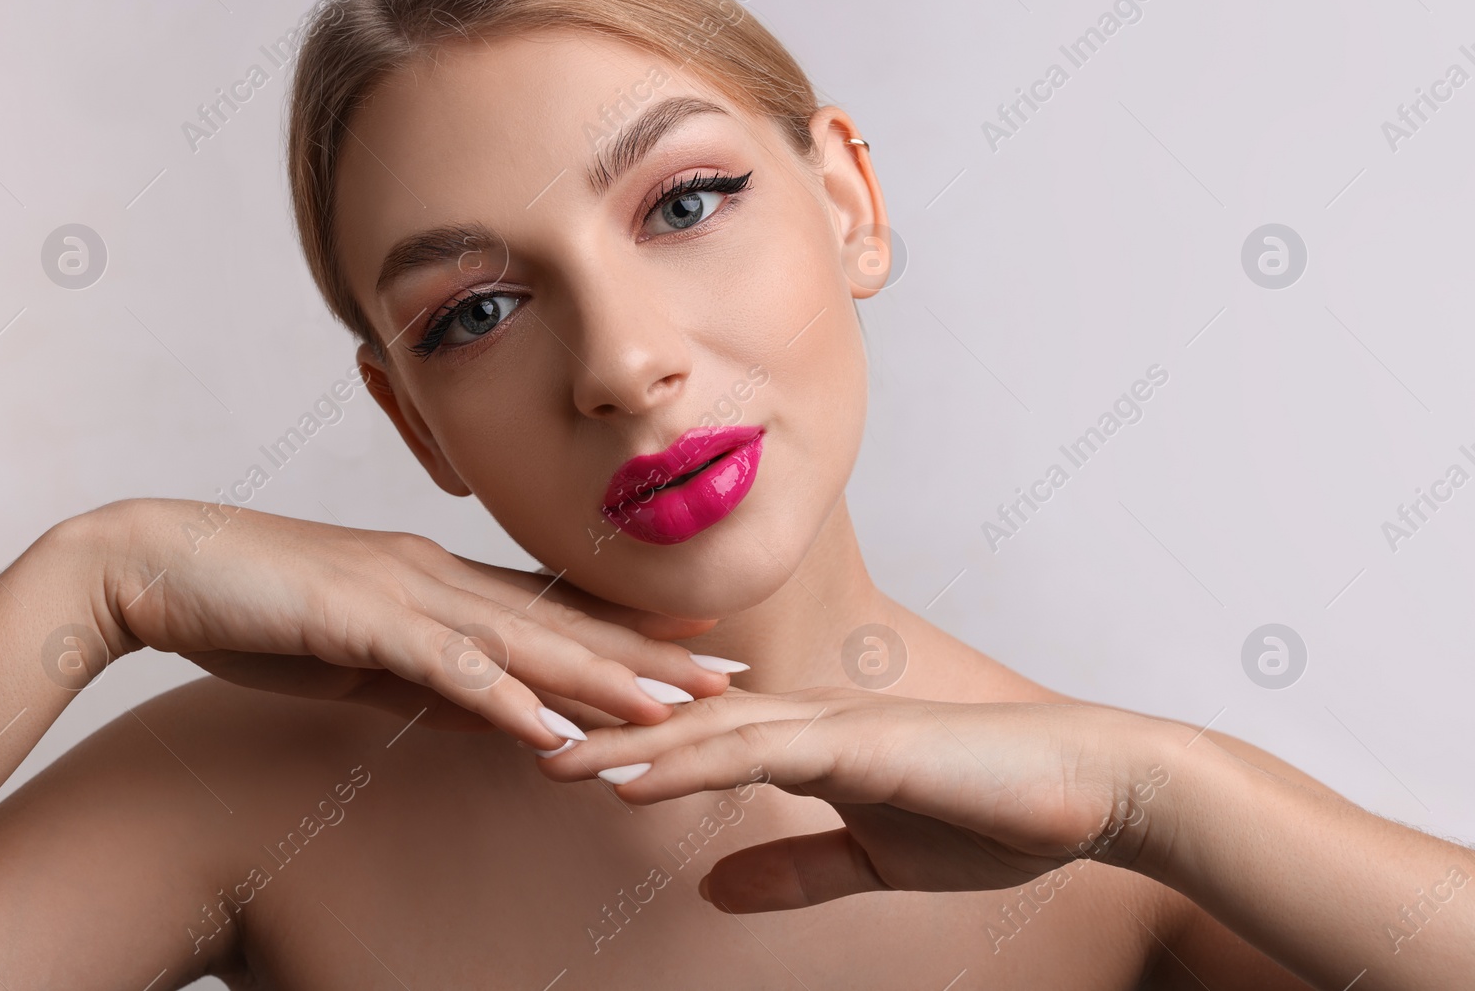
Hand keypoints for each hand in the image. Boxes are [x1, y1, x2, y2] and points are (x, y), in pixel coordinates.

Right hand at [81, 498, 742, 751]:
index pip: (553, 611)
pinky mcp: (360, 620)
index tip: (699, 647)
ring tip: (677, 707)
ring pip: (525, 641)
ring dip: (604, 677)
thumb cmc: (255, 605)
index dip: (631, 630)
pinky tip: (553, 729)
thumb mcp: (360, 651)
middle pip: (563, 624)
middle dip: (650, 654)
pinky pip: (445, 666)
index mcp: (439, 582)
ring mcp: (404, 594)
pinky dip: (502, 697)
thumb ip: (428, 679)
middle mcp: (438, 578)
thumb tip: (496, 712)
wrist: (158, 565)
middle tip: (732, 677)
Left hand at [535, 687, 1175, 911]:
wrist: (1089, 787)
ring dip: (621, 740)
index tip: (554, 750)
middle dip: (599, 726)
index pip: (696, 734)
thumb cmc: (990, 814)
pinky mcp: (858, 745)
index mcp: (806, 740)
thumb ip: (797, 868)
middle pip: (680, 716)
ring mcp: (831, 724)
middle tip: (516, 729)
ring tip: (547, 754)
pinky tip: (631, 778)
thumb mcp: (874, 859)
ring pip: (703, 725)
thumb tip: (718, 886)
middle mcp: (806, 718)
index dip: (624, 740)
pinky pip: (755, 753)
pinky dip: (686, 763)